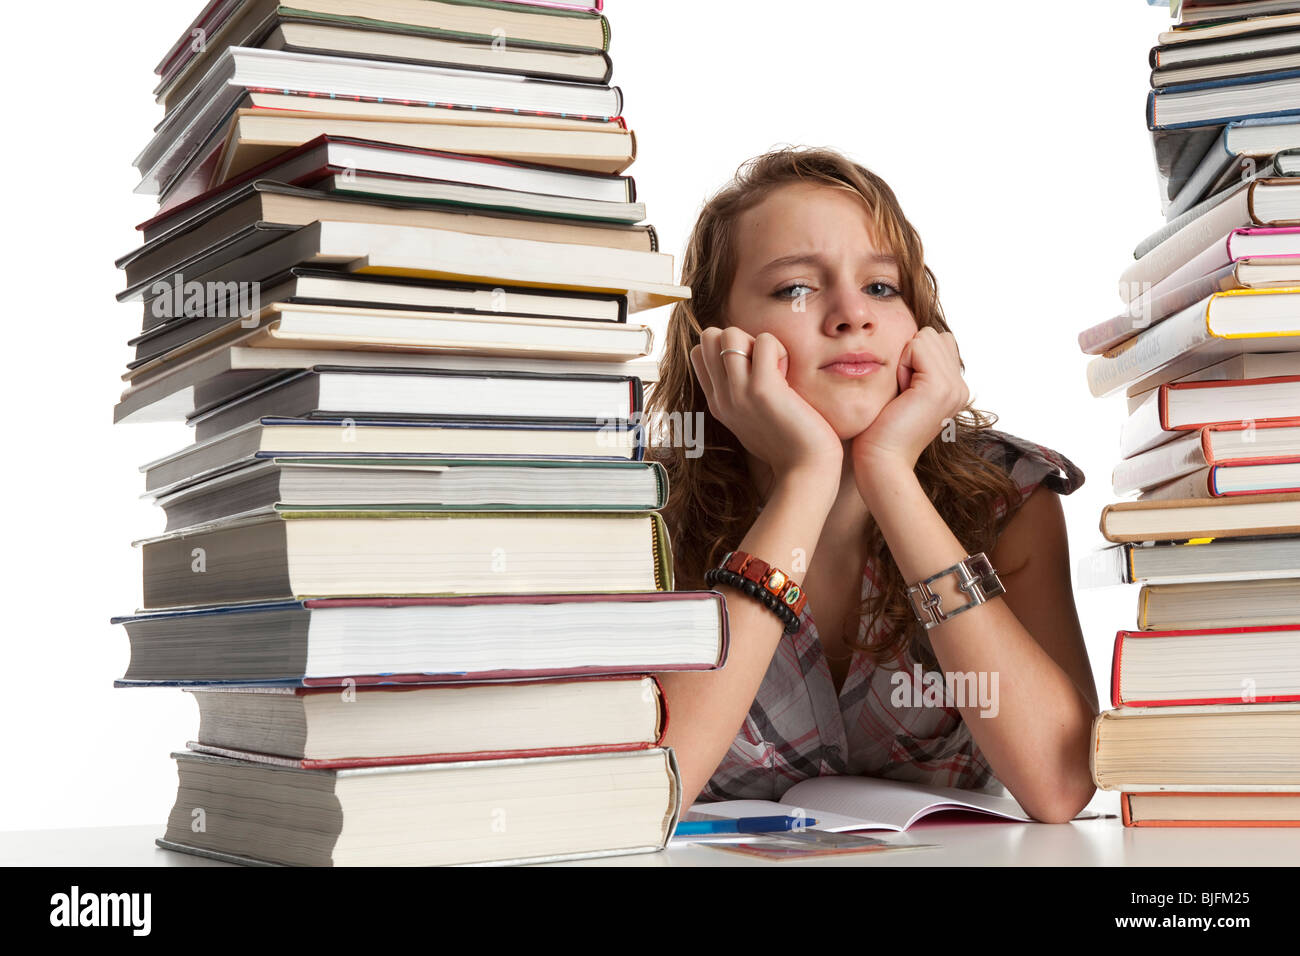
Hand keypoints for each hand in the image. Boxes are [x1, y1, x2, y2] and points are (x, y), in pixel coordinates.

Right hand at [690, 326, 842, 494]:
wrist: (805, 472)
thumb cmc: (790, 446)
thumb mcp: (753, 419)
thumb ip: (743, 394)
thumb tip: (748, 364)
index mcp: (718, 403)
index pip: (699, 352)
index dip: (726, 349)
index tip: (752, 370)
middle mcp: (722, 397)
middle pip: (710, 337)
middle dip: (739, 339)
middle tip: (764, 365)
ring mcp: (738, 393)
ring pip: (730, 333)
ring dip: (758, 342)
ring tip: (775, 369)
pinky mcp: (762, 389)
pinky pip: (765, 341)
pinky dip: (780, 349)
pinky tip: (788, 375)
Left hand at [850, 327, 968, 482]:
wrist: (882, 461)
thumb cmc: (881, 430)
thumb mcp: (903, 392)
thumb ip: (916, 367)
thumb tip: (914, 339)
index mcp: (955, 389)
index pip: (938, 342)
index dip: (912, 357)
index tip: (903, 391)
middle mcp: (960, 388)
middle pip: (933, 336)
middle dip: (909, 355)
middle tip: (900, 392)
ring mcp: (954, 387)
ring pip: (925, 338)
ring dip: (903, 359)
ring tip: (900, 393)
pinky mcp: (939, 387)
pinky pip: (917, 346)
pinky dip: (900, 363)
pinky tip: (899, 392)